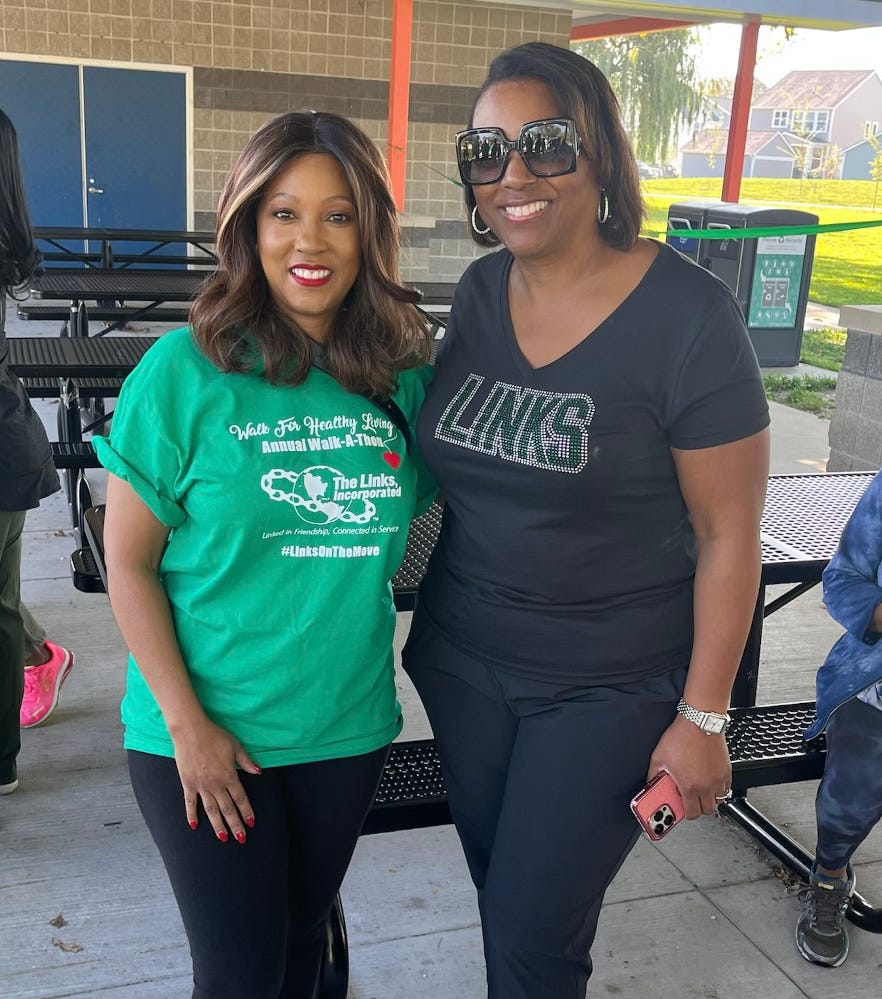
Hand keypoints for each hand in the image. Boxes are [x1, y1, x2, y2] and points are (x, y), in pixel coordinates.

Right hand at [171, 717, 260, 842]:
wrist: (191, 732)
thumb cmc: (215, 736)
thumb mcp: (235, 746)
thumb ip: (246, 762)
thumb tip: (258, 773)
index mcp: (229, 775)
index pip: (240, 798)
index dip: (247, 811)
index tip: (251, 823)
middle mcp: (215, 784)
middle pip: (227, 809)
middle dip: (235, 824)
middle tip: (241, 838)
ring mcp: (200, 786)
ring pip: (211, 810)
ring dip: (218, 825)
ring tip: (223, 838)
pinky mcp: (187, 784)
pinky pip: (190, 803)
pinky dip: (191, 815)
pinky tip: (194, 826)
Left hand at [647, 715, 731, 818]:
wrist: (700, 721)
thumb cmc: (681, 736)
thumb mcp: (658, 757)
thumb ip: (653, 775)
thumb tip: (650, 784)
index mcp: (689, 786)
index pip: (691, 813)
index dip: (685, 814)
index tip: (680, 809)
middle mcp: (706, 785)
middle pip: (707, 810)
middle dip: (698, 808)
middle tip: (690, 799)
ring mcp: (718, 779)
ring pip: (718, 800)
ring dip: (709, 798)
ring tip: (699, 789)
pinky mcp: (727, 770)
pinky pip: (726, 788)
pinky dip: (719, 788)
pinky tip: (709, 779)